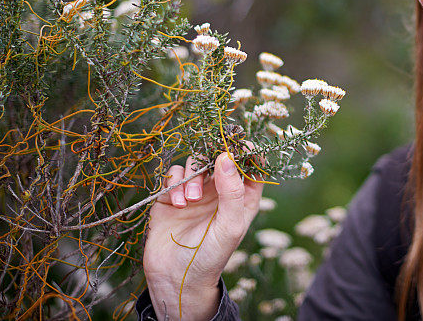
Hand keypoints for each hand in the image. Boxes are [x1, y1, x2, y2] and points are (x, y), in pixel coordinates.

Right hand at [142, 148, 264, 319]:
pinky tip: (176, 204)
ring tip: (189, 201)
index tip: (235, 145)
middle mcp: (220, 191)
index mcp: (242, 197)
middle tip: (207, 169)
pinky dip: (174, 184)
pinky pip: (174, 175)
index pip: (250, 165)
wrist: (175, 278)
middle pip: (219, 157)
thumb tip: (227, 156)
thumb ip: (232, 191)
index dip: (245, 151)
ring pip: (195, 164)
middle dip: (211, 160)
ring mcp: (196, 192)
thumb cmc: (210, 256)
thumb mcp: (230, 225)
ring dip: (191, 177)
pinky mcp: (172, 195)